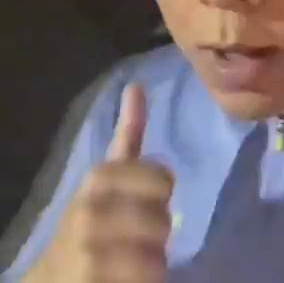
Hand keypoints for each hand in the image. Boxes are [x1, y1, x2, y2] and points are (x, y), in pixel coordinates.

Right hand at [27, 84, 173, 282]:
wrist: (54, 277)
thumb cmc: (90, 222)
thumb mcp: (105, 177)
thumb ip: (127, 135)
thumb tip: (136, 86)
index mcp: (99, 177)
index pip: (160, 176)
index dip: (160, 191)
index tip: (143, 199)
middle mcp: (92, 208)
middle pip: (164, 215)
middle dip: (158, 228)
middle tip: (137, 234)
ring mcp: (91, 246)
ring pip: (159, 250)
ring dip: (154, 258)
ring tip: (132, 256)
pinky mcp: (94, 276)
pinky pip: (150, 275)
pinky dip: (150, 278)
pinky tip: (130, 276)